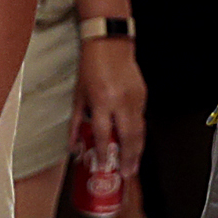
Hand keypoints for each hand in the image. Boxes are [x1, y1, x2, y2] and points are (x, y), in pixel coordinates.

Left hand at [77, 38, 146, 167]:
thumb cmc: (91, 66)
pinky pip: (142, 120)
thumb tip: (74, 145)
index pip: (103, 133)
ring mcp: (134, 98)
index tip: (103, 166)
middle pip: (127, 137)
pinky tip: (136, 145)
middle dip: (128, 158)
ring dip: (137, 151)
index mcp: (101, 100)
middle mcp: (120, 101)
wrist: (110, 44)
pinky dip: (139, 135)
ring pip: (139, 131)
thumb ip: (77, 122)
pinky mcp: (143, 95)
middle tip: (126, 174)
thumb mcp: (78, 95)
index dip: (103, 153)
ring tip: (133, 166)